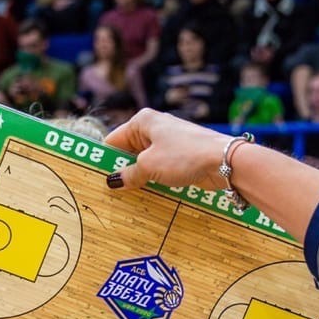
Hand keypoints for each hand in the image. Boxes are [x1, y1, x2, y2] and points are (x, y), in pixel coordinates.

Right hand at [104, 108, 229, 191]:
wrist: (224, 161)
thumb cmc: (184, 156)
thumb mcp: (149, 166)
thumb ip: (128, 174)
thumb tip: (114, 181)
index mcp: (142, 122)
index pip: (113, 141)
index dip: (104, 159)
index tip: (95, 178)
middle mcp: (153, 128)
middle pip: (127, 152)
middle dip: (120, 170)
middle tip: (108, 192)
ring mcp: (167, 142)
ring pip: (143, 162)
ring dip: (137, 178)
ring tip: (125, 197)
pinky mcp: (179, 156)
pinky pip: (157, 169)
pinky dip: (151, 180)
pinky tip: (145, 194)